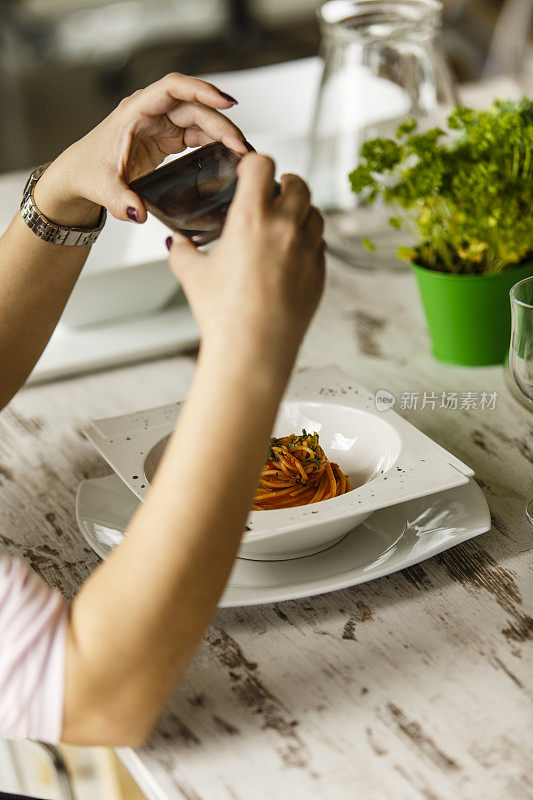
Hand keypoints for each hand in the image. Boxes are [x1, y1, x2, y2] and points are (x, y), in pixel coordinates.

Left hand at [34, 73, 249, 225]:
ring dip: (223, 135)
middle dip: (221, 123)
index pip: (172, 88)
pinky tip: (229, 156)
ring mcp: (162, 125)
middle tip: (242, 147)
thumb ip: (119, 200)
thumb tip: (138, 213)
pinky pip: (197, 135)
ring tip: (243, 153)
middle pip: (195, 107)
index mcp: (135, 112)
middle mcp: (151, 113)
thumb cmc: (88, 171)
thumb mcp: (101, 187)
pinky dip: (215, 144)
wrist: (81, 175)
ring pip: (200, 120)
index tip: (225, 102)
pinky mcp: (168, 139)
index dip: (201, 90)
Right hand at [167, 154, 324, 374]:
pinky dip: (308, 241)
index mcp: (251, 218)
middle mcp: (285, 227)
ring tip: (284, 222)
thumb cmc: (222, 314)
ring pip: (315, 212)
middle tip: (272, 193)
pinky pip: (320, 244)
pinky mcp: (320, 273)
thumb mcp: (192, 276)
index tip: (249, 172)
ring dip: (301, 210)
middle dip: (284, 183)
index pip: (262, 165)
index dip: (254, 163)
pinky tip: (291, 254)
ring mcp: (308, 250)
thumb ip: (183, 252)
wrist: (253, 351)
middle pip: (298, 182)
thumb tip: (177, 243)